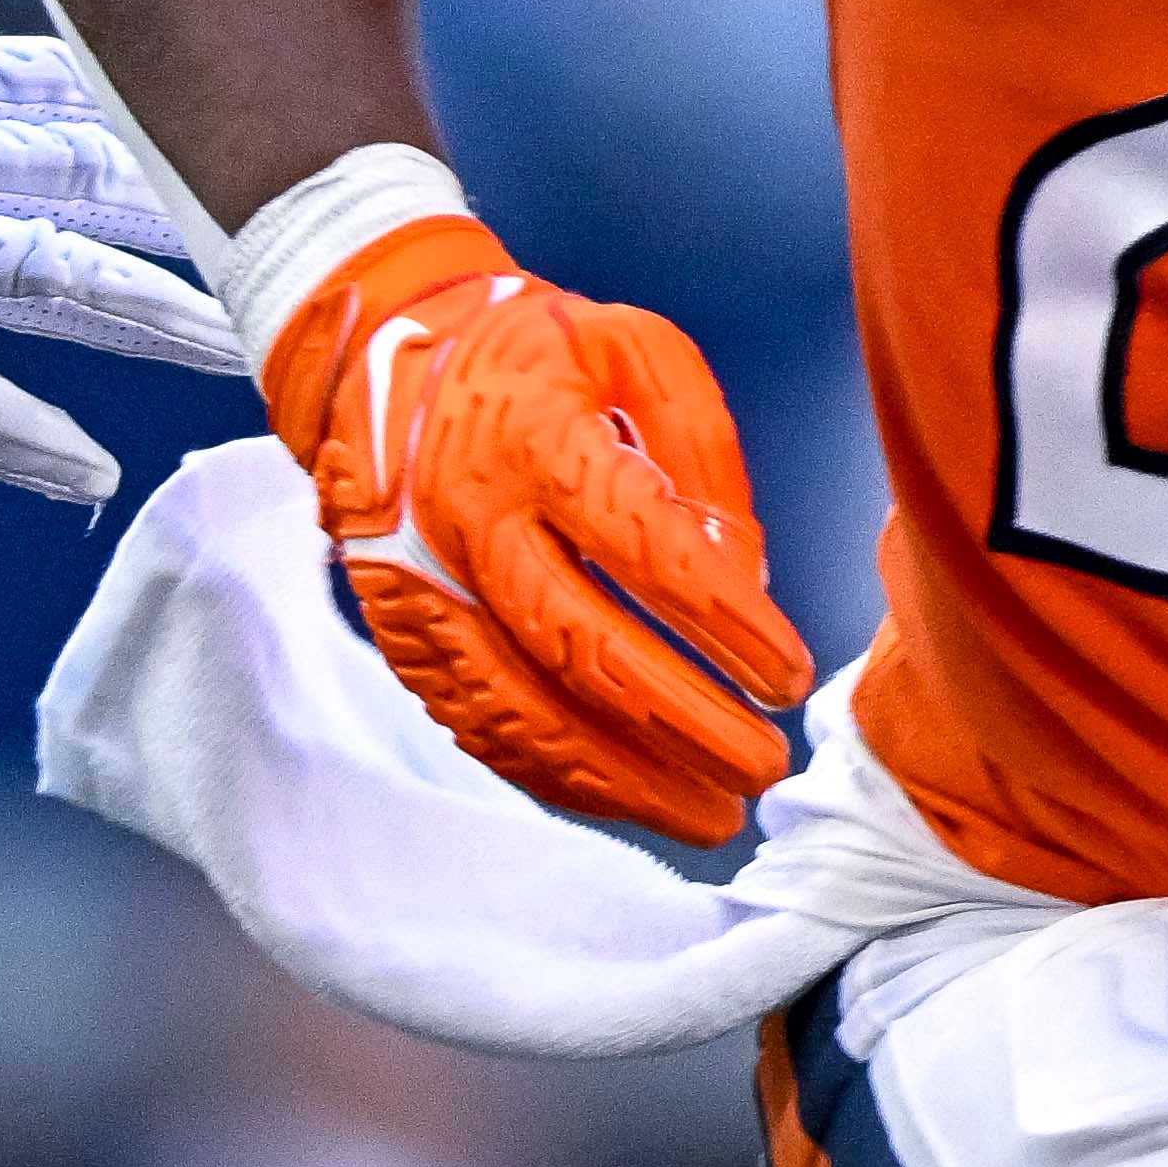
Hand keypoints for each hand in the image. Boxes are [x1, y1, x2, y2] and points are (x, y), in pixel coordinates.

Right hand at [0, 0, 238, 503]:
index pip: (57, 83)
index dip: (160, 97)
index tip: (256, 98)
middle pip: (90, 176)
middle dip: (207, 200)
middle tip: (318, 224)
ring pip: (52, 277)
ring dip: (157, 313)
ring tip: (258, 347)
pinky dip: (17, 436)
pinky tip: (95, 471)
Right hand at [242, 161, 813, 843]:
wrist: (380, 356)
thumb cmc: (536, 355)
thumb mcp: (636, 351)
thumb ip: (700, 453)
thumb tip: (741, 576)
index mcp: (535, 437)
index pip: (639, 548)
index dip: (719, 623)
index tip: (787, 676)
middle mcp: (470, 521)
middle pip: (581, 646)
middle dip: (683, 723)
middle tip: (764, 767)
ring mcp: (427, 589)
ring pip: (524, 708)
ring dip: (624, 778)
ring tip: (711, 815)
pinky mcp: (406, 636)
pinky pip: (480, 725)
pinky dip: (557, 776)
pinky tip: (626, 798)